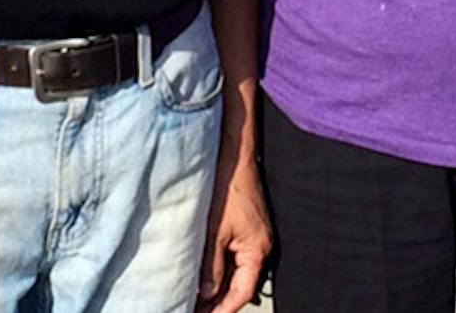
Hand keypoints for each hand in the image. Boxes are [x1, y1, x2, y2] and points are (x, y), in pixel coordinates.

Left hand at [198, 144, 271, 311]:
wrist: (235, 157)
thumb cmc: (228, 188)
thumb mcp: (215, 231)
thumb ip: (212, 264)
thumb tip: (206, 293)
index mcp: (258, 250)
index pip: (242, 292)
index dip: (223, 309)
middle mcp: (261, 248)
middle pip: (240, 286)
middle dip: (218, 300)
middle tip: (194, 309)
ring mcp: (254, 238)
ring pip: (237, 273)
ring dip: (218, 286)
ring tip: (195, 297)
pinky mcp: (247, 230)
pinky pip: (235, 258)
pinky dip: (221, 269)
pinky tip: (204, 274)